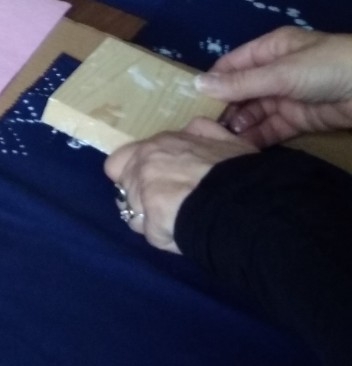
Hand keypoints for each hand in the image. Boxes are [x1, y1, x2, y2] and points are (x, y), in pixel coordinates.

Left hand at [104, 118, 257, 250]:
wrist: (245, 200)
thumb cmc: (239, 170)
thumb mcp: (226, 140)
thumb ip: (203, 131)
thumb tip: (191, 129)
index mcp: (158, 144)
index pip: (121, 160)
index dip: (133, 174)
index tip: (152, 184)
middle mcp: (143, 165)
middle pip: (123, 188)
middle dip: (137, 199)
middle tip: (161, 207)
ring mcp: (143, 193)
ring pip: (133, 214)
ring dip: (151, 220)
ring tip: (176, 223)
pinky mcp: (150, 221)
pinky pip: (151, 234)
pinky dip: (165, 237)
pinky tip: (183, 234)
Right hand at [195, 28, 351, 145]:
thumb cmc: (329, 68)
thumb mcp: (281, 72)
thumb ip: (241, 83)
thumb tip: (196, 85)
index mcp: (271, 50)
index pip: (232, 65)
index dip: (213, 83)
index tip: (192, 104)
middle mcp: (277, 72)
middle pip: (242, 91)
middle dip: (224, 108)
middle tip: (204, 130)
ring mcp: (290, 97)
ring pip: (256, 112)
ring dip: (240, 125)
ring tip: (220, 141)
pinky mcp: (302, 120)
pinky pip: (274, 129)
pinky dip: (258, 138)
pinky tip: (240, 148)